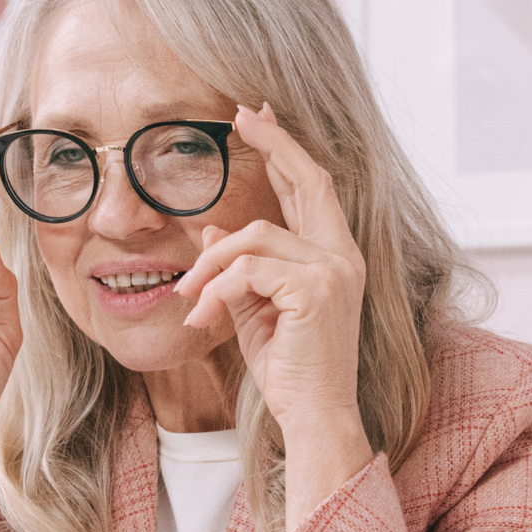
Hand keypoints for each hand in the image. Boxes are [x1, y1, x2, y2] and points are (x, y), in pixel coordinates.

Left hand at [175, 106, 373, 528]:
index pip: (313, 189)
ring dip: (209, 265)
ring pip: (253, 237)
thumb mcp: (256, 309)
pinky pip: (247, 270)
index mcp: (336, 257)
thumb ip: (243, 266)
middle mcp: (344, 257)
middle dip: (274, 143)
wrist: (313, 416)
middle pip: (307, 181)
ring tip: (187, 297)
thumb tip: (213, 228)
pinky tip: (202, 316)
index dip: (287, 149)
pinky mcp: (315, 290)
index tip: (259, 117)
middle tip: (239, 116)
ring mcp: (335, 271)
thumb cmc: (289, 368)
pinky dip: (216, 289)